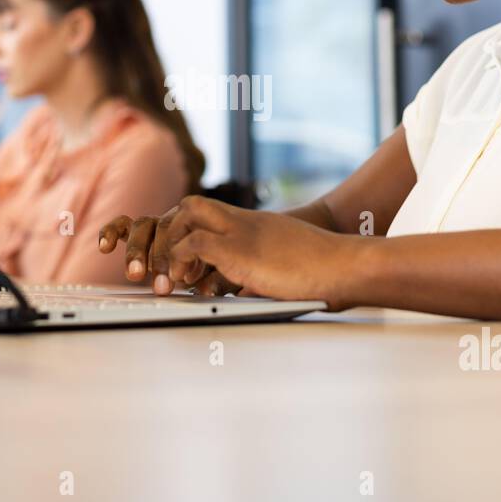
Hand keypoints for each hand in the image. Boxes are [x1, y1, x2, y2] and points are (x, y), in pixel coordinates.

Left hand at [100, 196, 351, 306]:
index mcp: (252, 226)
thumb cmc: (325, 274)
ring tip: (159, 280)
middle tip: (154, 267)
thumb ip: (258, 274)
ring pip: (184, 217)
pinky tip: (179, 283)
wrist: (346, 266)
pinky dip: (179, 260)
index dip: (180, 234)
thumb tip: (241, 294)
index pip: (204, 216)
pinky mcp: (241, 248)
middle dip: (164, 233)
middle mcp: (242, 221)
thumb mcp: (285, 269)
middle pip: (188, 207)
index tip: (169, 262)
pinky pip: (194, 244)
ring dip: (166, 248)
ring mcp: (240, 231)